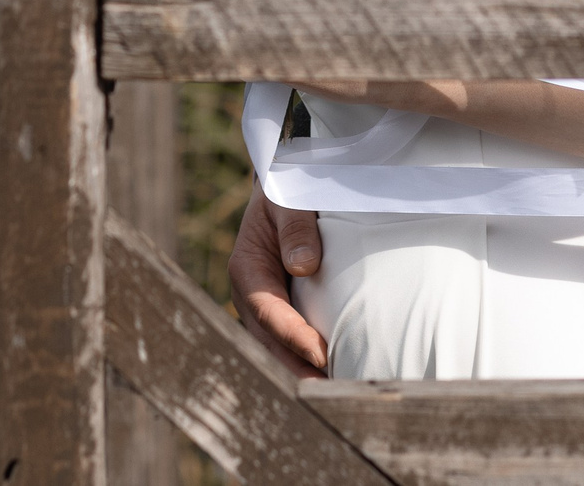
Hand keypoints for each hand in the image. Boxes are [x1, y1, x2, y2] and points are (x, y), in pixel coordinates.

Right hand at [228, 185, 327, 376]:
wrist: (287, 190)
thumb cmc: (288, 191)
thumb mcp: (288, 199)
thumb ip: (295, 227)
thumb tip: (304, 266)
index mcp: (247, 268)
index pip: (269, 311)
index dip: (293, 336)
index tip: (320, 355)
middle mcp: (252, 296)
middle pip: (270, 343)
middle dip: (298, 369)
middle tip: (330, 392)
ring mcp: (268, 309)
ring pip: (279, 350)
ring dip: (303, 372)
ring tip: (335, 392)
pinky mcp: (286, 313)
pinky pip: (291, 343)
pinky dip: (308, 362)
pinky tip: (335, 375)